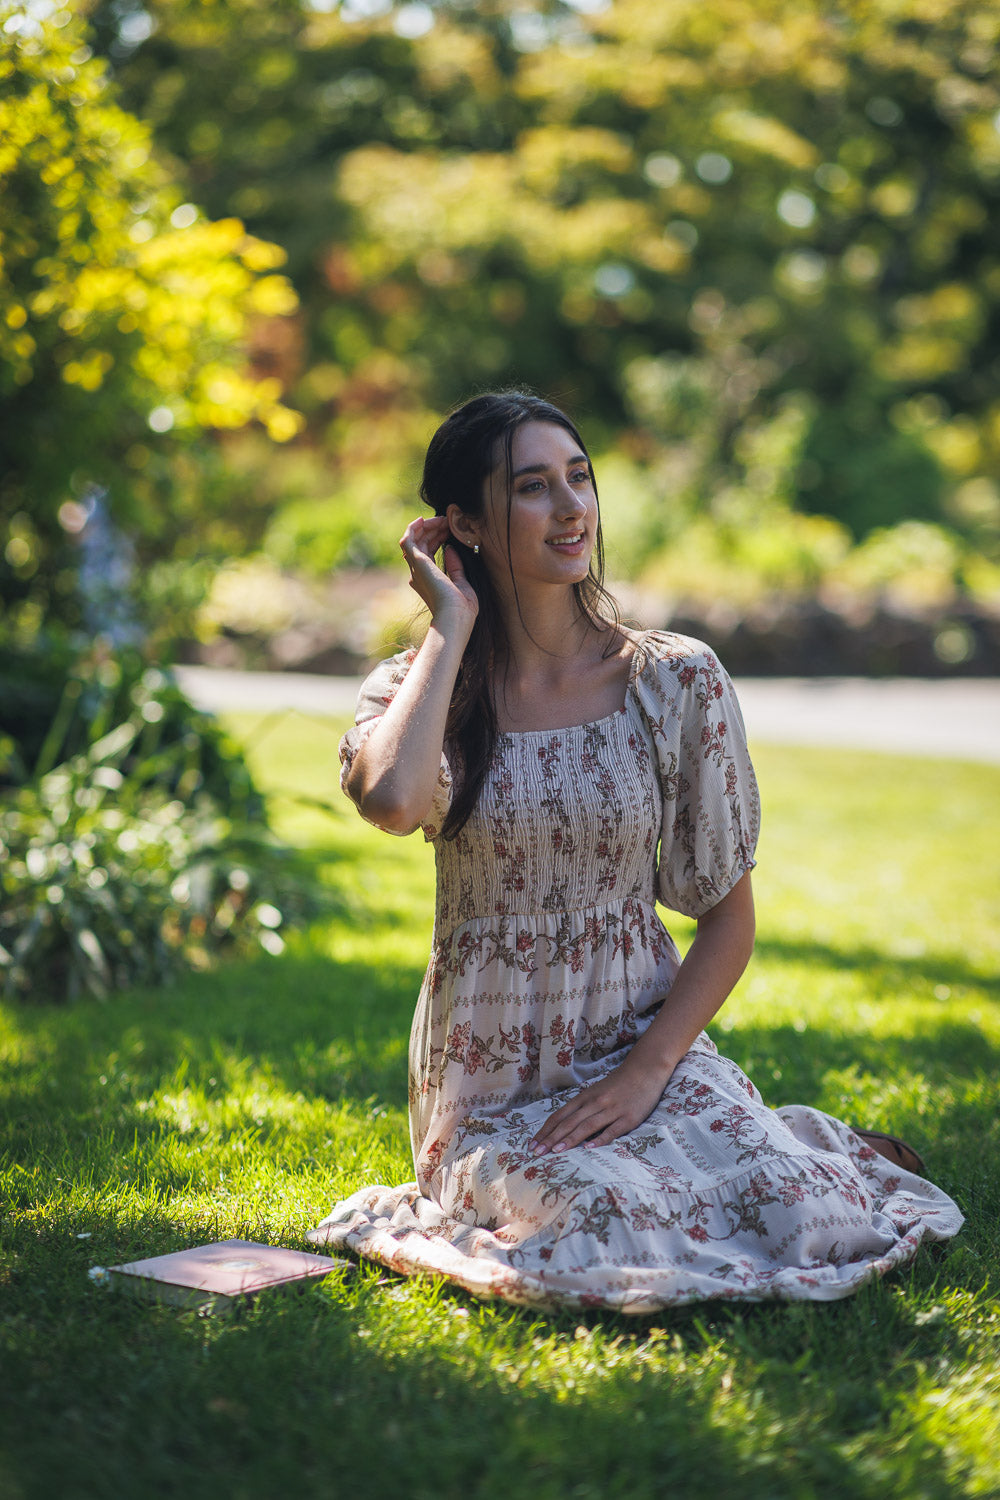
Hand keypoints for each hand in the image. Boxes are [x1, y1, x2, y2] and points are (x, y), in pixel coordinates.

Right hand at [399, 516, 478, 626]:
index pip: (428, 553)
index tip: (450, 531)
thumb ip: (455, 567)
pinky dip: (413, 528)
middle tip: (447, 521)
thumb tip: (450, 548)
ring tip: (442, 519)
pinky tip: (422, 520)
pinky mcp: (417, 562)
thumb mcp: (462, 583)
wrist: (456, 616)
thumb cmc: (462, 608)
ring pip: (414, 540)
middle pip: (421, 545)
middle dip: (434, 531)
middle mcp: (418, 574)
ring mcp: (416, 568)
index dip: (438, 539)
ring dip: (427, 527)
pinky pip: (408, 540)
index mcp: (428, 581)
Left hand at [528, 1053, 672, 1154]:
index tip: (533, 1144)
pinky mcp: (628, 1118)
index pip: (560, 1116)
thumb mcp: (596, 1091)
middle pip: (569, 1122)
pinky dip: (600, 1139)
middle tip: (537, 1152)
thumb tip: (562, 1126)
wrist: (645, 1071)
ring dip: (570, 1139)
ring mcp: (612, 1110)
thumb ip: (581, 1107)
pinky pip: (612, 1130)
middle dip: (551, 1138)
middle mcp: (595, 1103)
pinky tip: (589, 1148)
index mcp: (585, 1097)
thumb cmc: (617, 1084)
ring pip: (587, 1126)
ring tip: (556, 1151)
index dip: (546, 1130)